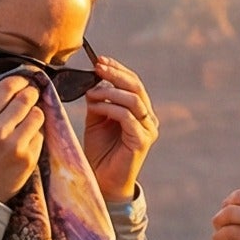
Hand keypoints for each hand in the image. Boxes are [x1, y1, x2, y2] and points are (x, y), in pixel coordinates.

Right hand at [0, 74, 44, 201]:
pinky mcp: (29, 158)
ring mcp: (15, 144)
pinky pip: (40, 137)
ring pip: (37, 116)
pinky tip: (27, 141)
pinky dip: (36, 136)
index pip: (6, 88)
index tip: (24, 82)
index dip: (19, 81)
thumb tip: (11, 92)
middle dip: (31, 95)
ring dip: (36, 115)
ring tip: (30, 120)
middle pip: (26, 99)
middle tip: (33, 95)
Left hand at [80, 55, 159, 204]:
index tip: (99, 60)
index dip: (118, 69)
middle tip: (97, 67)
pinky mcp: (142, 141)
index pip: (134, 83)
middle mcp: (148, 119)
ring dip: (110, 92)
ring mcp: (148, 130)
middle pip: (137, 87)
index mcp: (140, 112)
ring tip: (91, 93)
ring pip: (134, 100)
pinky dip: (110, 108)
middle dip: (116, 74)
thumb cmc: (100, 151)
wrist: (103, 180)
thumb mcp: (96, 119)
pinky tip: (94, 107)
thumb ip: (99, 101)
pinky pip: (127, 117)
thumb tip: (95, 80)